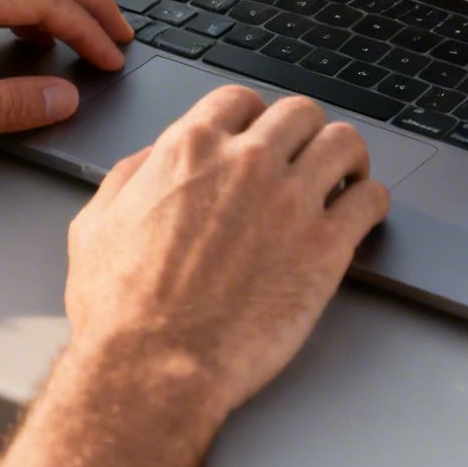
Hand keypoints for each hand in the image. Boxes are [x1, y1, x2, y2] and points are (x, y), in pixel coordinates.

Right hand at [61, 85, 391, 420]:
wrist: (154, 366)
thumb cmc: (120, 309)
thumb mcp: (96, 225)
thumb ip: (129, 178)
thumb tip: (152, 161)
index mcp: (190, 149)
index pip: (240, 100)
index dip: (254, 117)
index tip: (261, 135)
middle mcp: (246, 162)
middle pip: (300, 113)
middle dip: (304, 132)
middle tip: (306, 156)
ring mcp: (292, 200)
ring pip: (345, 142)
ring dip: (346, 156)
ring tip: (345, 177)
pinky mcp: (327, 246)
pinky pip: (371, 199)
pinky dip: (371, 200)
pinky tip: (362, 213)